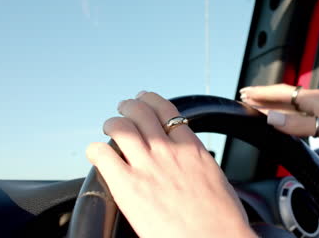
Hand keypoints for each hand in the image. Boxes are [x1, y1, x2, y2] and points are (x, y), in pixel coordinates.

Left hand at [86, 92, 255, 237]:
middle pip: (141, 112)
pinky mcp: (128, 187)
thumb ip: (197, 163)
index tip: (144, 99)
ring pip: (120, 127)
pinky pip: (102, 155)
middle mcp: (168, 151)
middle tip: (124, 108)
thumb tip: (190, 163)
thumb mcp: (214, 179)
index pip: (167, 110)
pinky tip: (97, 154)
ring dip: (112, 123)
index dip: (151, 100)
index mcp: (191, 148)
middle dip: (129, 106)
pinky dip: (96, 150)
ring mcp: (147, 166)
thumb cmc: (222, 219)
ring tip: (109, 126)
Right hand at [240, 84, 318, 162]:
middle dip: (264, 97)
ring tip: (258, 107)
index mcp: (313, 98)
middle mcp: (315, 101)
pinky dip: (285, 116)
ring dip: (273, 106)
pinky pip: (298, 115)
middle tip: (245, 97)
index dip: (261, 93)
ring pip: (290, 106)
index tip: (244, 93)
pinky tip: (283, 120)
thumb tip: (270, 119)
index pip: (280, 93)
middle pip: (283, 97)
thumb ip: (296, 124)